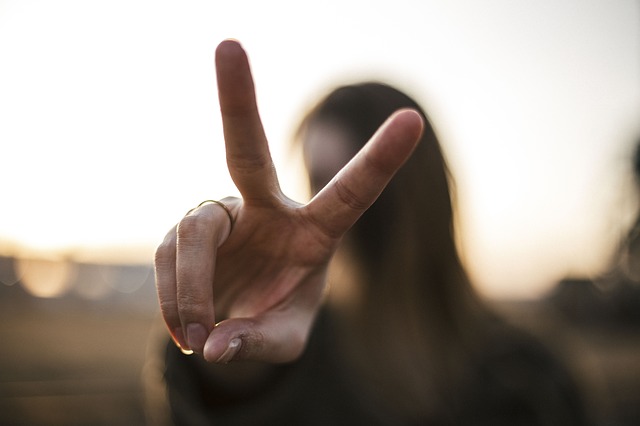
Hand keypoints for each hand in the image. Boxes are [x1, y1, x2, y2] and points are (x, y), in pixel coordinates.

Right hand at [154, 39, 423, 363]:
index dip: (379, 160)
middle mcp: (265, 208)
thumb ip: (260, 343)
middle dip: (238, 99)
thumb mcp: (284, 339)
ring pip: (193, 235)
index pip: (350, 193)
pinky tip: (185, 329)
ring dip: (190, 291)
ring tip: (198, 335)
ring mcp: (220, 215)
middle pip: (246, 150)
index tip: (413, 119)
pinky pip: (167, 259)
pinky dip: (171, 301)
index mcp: (314, 232)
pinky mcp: (182, 231)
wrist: (234, 322)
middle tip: (226, 44)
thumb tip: (218, 348)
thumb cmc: (274, 321)